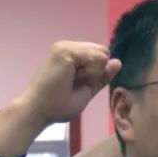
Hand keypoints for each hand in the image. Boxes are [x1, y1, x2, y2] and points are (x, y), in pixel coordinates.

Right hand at [0, 42, 120, 156]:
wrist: (39, 110)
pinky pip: (97, 58)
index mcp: (73, 54)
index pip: (101, 56)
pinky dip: (89, 73)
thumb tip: (118, 61)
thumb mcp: (87, 89)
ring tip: (71, 81)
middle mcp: (69, 46)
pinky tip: (71, 79)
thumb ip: (102, 76)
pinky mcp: (66, 50)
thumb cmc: (58, 105)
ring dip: (92, 73)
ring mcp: (66, 46)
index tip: (78, 84)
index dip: (97, 73)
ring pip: (101, 55)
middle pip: (103, 53)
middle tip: (74, 83)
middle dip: (96, 72)